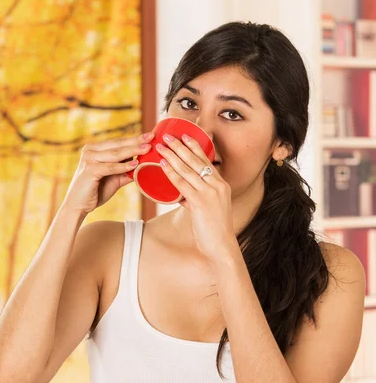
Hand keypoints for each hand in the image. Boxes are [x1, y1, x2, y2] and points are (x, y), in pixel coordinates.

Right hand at [62, 132, 154, 214]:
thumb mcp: (114, 179)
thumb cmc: (95, 192)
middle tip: (151, 137)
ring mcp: (89, 159)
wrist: (78, 206)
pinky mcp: (89, 170)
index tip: (150, 136)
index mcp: (95, 149)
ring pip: (115, 154)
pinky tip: (135, 164)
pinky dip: (123, 166)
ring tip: (147, 149)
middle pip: (118, 145)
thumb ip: (126, 171)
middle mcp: (90, 150)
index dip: (134, 139)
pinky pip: (110, 167)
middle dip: (136, 141)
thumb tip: (143, 165)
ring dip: (133, 151)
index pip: (118, 143)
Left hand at [156, 133, 236, 262]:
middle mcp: (217, 186)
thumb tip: (182, 196)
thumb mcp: (207, 210)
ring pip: (188, 170)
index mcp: (221, 185)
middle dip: (180, 146)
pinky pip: (183, 184)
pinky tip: (163, 165)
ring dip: (172, 156)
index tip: (184, 135)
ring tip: (161, 146)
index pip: (207, 160)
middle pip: (196, 161)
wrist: (221, 246)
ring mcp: (210, 193)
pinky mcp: (201, 202)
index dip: (194, 146)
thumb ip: (195, 200)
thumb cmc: (213, 231)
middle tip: (167, 136)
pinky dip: (171, 173)